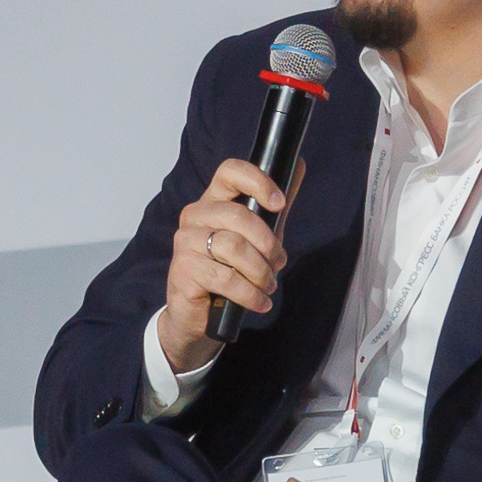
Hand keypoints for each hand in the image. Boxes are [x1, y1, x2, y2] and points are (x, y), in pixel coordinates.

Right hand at [152, 156, 303, 377]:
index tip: (279, 204)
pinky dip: (250, 293)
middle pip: (238, 216)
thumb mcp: (257, 236)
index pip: (229, 171)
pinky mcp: (183, 270)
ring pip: (234, 248)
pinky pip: (226, 278)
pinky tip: (260, 302)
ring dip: (261, 272)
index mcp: (213, 201)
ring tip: (267, 285)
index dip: (257, 181)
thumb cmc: (229, 270)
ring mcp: (185, 242)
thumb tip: (297, 167)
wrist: (198, 314)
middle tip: (277, 263)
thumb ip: (273, 207)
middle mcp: (195, 215)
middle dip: (268, 244)